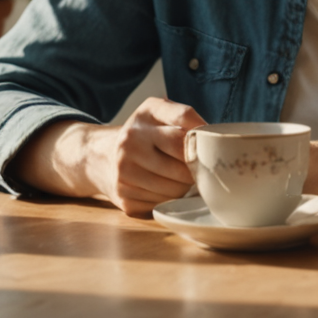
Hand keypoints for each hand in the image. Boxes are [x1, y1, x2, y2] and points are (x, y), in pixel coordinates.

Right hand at [15, 98, 203, 217]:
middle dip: (196, 170)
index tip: (210, 148)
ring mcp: (125, 171)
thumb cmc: (144, 134)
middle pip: (183, 164)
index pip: (183, 127)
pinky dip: (170, 200)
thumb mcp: (161, 114)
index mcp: (146, 114)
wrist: (101, 156)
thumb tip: (216, 139)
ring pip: (175, 188)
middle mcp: (131, 140)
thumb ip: (187, 118)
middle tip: (199, 169)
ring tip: (181, 178)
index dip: (202, 142)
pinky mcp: (124, 197)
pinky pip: (162, 204)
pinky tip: (164, 188)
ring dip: (186, 187)